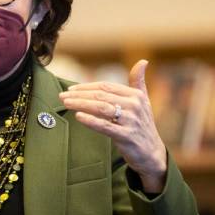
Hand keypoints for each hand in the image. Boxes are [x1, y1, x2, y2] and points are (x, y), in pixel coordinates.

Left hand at [58, 60, 166, 193]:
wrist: (152, 153)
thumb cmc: (143, 125)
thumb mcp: (143, 101)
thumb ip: (138, 81)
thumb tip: (143, 61)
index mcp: (135, 95)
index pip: (106, 86)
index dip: (86, 86)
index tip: (70, 89)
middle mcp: (134, 106)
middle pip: (101, 96)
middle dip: (79, 95)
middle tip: (62, 96)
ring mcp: (131, 121)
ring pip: (101, 108)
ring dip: (81, 104)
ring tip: (65, 103)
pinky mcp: (127, 136)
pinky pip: (105, 126)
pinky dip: (91, 120)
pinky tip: (78, 116)